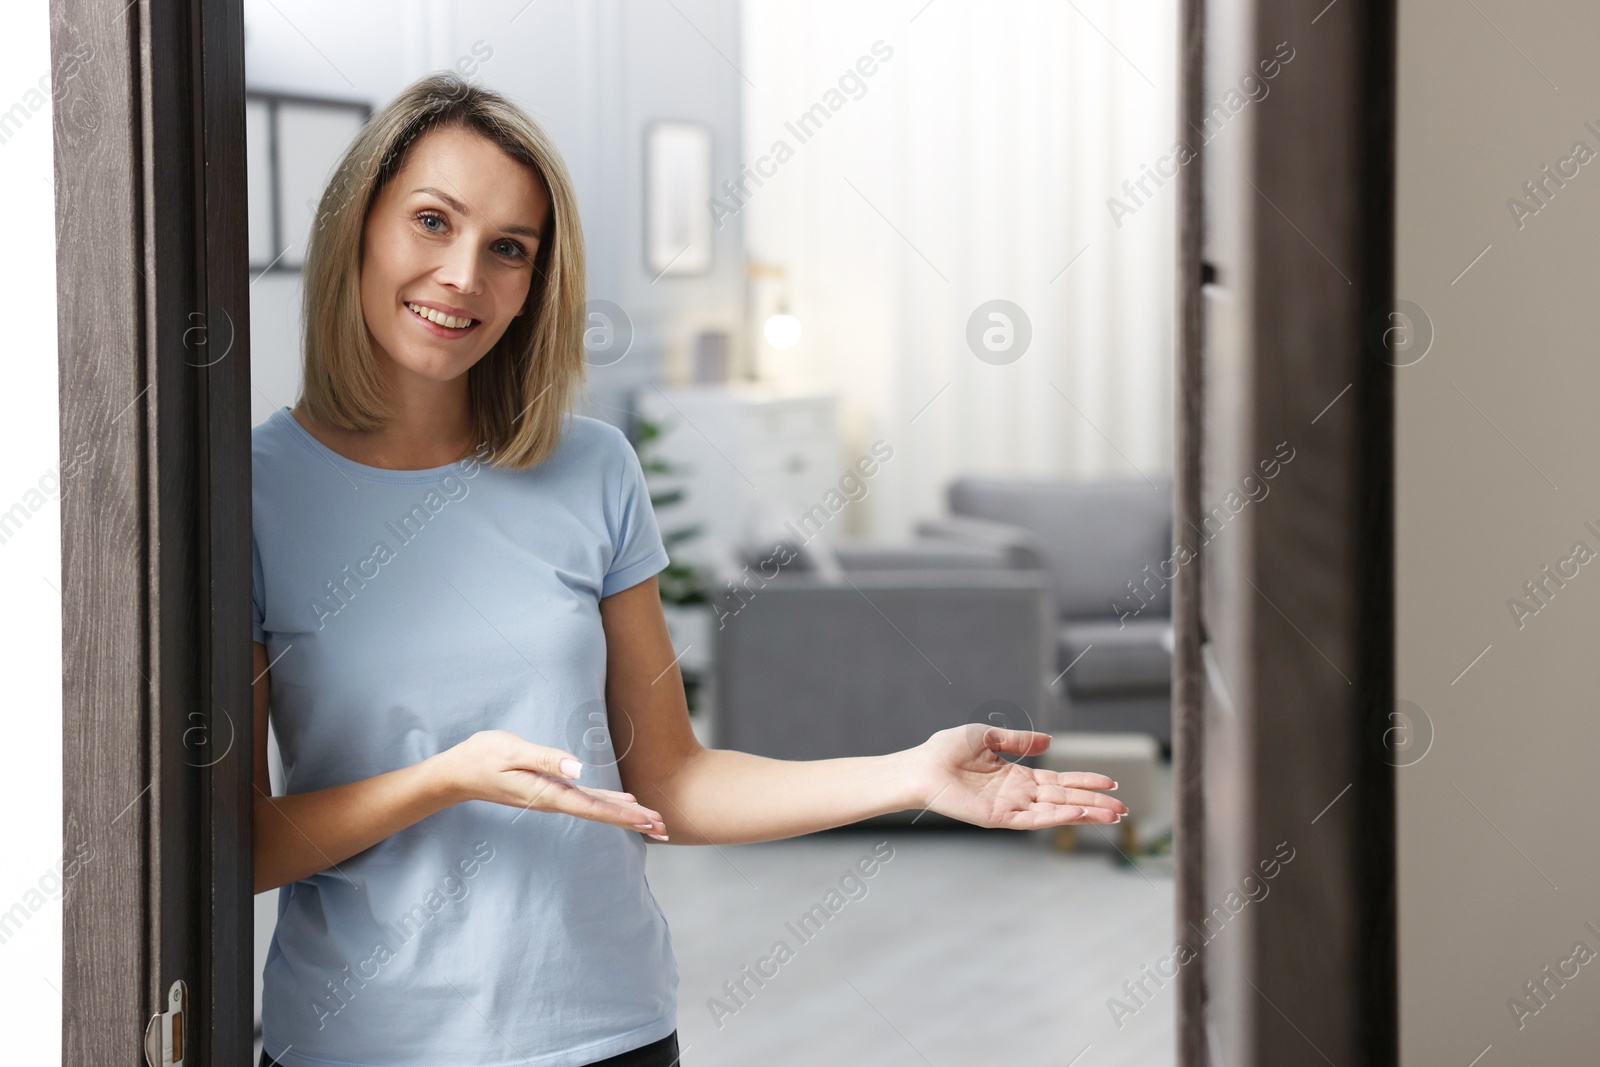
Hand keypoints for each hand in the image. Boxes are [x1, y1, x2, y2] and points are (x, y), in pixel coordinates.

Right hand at [433, 729, 668, 839]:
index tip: (649, 822)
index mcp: (548, 793)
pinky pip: (587, 801)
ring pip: (597, 809)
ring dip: (626, 816)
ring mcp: (552, 798)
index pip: (593, 807)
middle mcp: (554, 800)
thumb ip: (546, 760)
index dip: (624, 815)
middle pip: (601, 814)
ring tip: (654, 822)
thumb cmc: (482, 757)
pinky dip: (609, 805)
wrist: (458, 773)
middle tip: (665, 829)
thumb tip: (578, 770)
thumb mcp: (512, 751)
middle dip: (634, 821)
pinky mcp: (549, 791)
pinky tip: (625, 804)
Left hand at [907, 724, 1126, 829]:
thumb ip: (1019, 741)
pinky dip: (1055, 816)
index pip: (1059, 781)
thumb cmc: (947, 750)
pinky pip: (1032, 820)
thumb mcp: (988, 737)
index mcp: (1017, 777)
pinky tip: (1076, 812)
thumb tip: (1049, 741)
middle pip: (1064, 798)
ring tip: (1111, 814)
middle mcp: (1018, 795)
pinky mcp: (998, 818)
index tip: (1110, 782)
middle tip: (1123, 807)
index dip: (1084, 781)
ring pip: (1054, 811)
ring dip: (1083, 812)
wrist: (922, 766)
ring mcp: (1010, 808)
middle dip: (1094, 803)